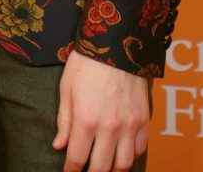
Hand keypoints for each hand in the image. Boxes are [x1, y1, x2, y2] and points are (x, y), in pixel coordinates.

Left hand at [53, 50, 149, 170]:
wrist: (116, 43)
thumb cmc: (87, 62)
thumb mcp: (67, 87)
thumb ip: (64, 120)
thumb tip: (59, 145)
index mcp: (86, 119)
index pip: (77, 158)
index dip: (71, 170)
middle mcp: (110, 127)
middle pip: (101, 167)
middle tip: (86, 171)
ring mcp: (129, 125)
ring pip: (124, 164)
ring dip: (113, 169)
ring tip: (104, 167)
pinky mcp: (143, 119)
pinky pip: (140, 148)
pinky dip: (131, 155)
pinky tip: (122, 152)